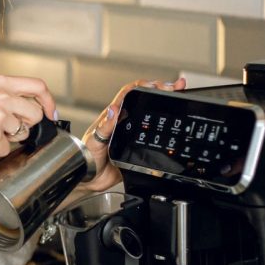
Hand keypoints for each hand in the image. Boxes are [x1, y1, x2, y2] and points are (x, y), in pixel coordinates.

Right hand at [0, 74, 55, 161]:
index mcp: (0, 83)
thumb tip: (27, 110)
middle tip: (9, 127)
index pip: (38, 87)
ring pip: (22, 134)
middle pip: (34, 114)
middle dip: (27, 125)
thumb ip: (4, 95)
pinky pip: (5, 149)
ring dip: (8, 137)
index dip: (49, 102)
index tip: (50, 113)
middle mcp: (2, 97)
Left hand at [77, 76, 186, 192]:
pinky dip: (164, 128)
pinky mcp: (138, 148)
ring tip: (179, 96)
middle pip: (143, 100)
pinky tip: (174, 124)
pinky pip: (153, 137)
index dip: (143, 86)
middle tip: (175, 86)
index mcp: (112, 117)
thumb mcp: (93, 142)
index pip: (128, 94)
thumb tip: (113, 110)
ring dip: (164, 106)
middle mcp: (123, 122)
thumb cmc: (85, 158)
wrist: (90, 179)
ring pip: (150, 116)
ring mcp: (132, 134)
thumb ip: (103, 128)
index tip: (156, 85)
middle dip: (160, 90)